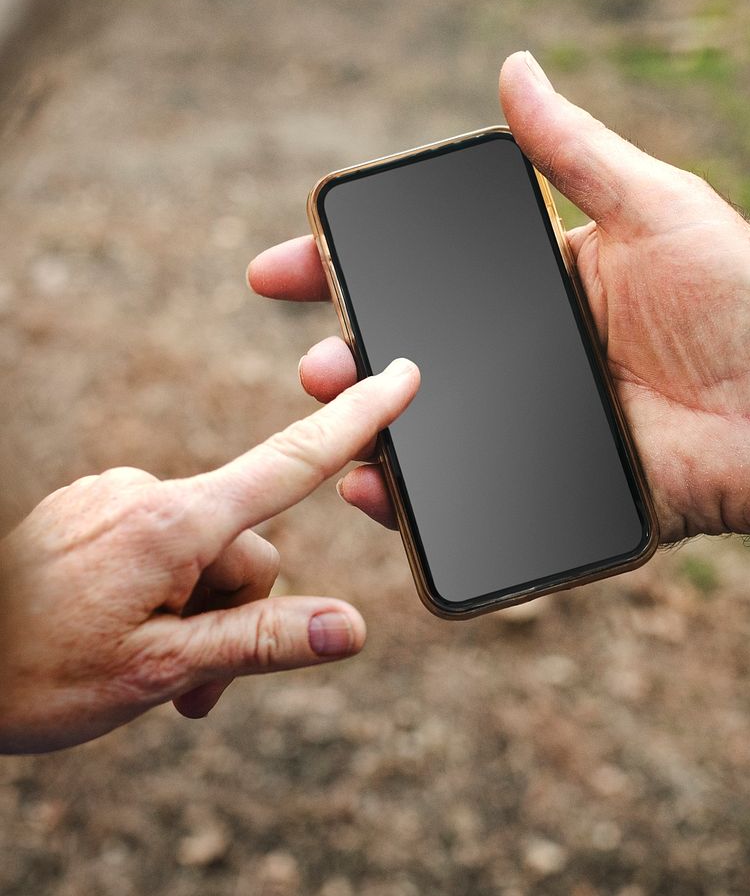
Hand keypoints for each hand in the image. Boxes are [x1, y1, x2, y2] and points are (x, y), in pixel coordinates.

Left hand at [0, 360, 418, 753]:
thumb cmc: (28, 675)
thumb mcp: (159, 671)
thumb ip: (261, 642)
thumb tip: (351, 627)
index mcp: (171, 522)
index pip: (290, 461)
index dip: (357, 420)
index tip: (400, 377)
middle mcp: (145, 491)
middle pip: (248, 546)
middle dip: (239, 611)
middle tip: (196, 685)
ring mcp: (115, 496)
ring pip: (205, 551)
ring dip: (199, 610)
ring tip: (156, 672)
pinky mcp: (94, 509)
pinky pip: (162, 542)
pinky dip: (166, 589)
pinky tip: (128, 633)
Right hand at [251, 52, 749, 634]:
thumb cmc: (735, 299)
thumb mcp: (652, 205)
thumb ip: (575, 150)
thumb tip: (513, 69)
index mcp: (539, 289)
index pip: (427, 275)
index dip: (351, 271)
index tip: (286, 267)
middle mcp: (526, 358)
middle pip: (415, 358)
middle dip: (347, 358)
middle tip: (317, 363)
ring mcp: (531, 425)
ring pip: (427, 431)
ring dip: (367, 428)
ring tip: (335, 422)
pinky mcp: (547, 488)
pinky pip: (468, 498)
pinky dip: (414, 501)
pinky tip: (375, 491)